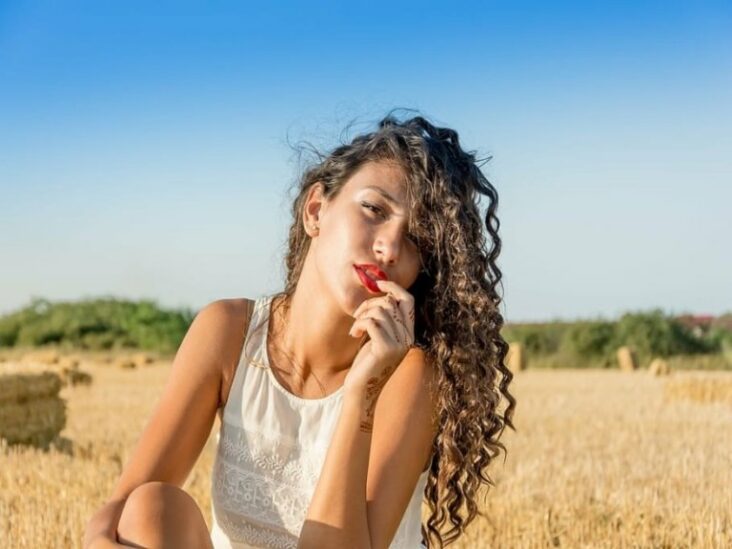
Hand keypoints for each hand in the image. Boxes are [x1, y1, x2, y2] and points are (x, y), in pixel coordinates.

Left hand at [344, 279, 415, 399]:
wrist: (361, 391)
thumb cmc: (366, 363)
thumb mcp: (377, 338)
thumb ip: (384, 320)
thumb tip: (381, 293)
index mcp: (408, 333)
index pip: (408, 300)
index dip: (394, 287)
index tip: (378, 283)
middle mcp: (408, 338)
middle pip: (390, 302)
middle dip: (369, 304)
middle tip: (357, 317)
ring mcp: (399, 344)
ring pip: (380, 310)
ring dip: (362, 315)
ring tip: (356, 328)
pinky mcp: (385, 350)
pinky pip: (372, 322)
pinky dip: (359, 324)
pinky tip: (354, 334)